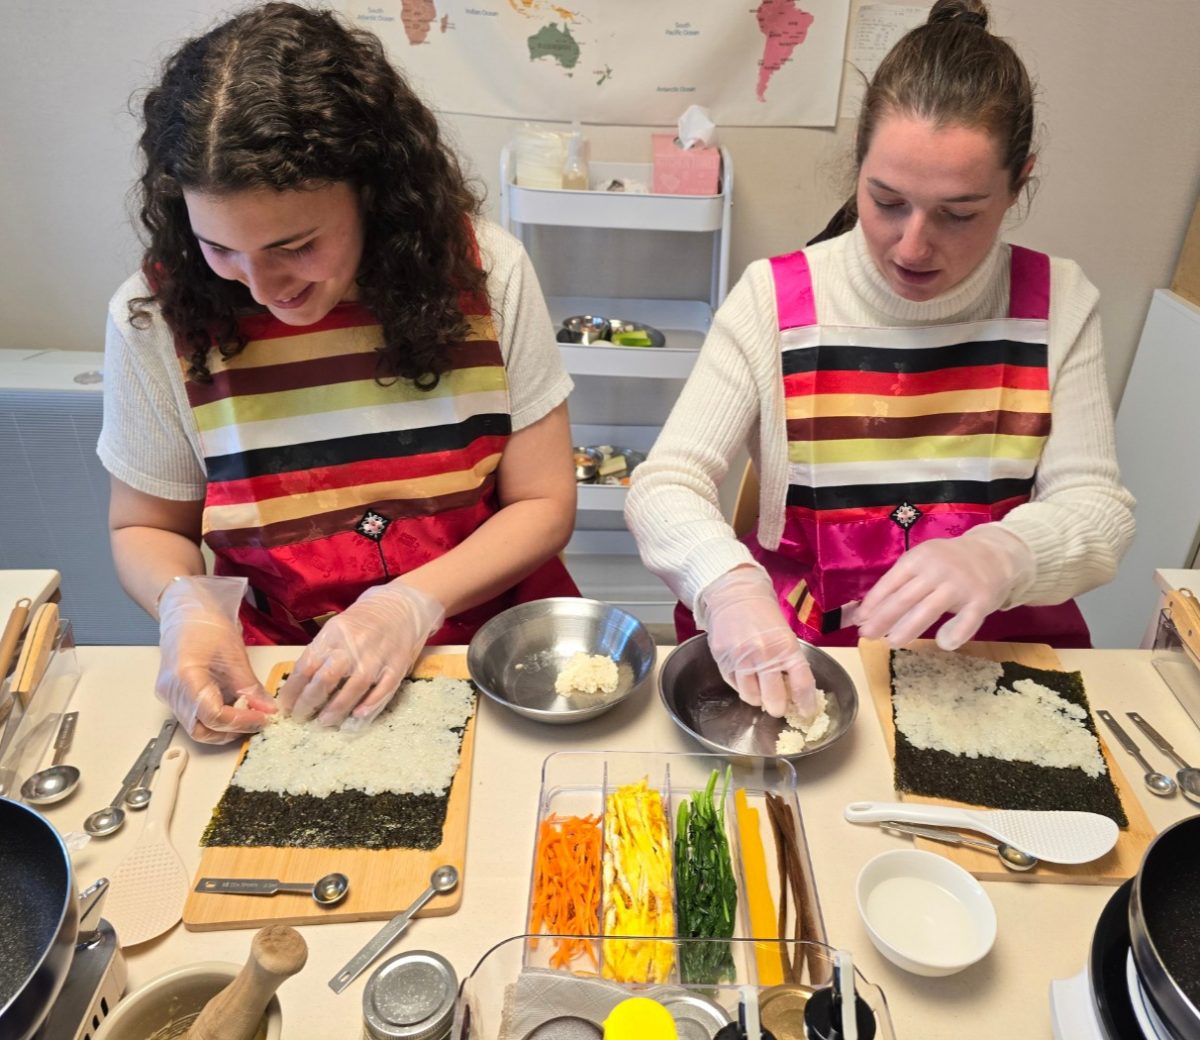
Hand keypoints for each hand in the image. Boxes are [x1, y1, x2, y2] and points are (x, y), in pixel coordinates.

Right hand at [156, 576, 275, 743]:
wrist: (184, 611)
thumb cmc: (205, 624)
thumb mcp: (234, 654)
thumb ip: (250, 686)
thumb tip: (267, 709)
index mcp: (186, 677)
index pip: (213, 715)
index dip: (241, 721)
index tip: (262, 717)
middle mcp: (172, 691)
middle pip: (201, 729)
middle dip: (231, 731)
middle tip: (256, 720)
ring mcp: (169, 695)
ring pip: (195, 727)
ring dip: (223, 728)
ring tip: (246, 715)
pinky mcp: (173, 695)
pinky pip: (193, 716)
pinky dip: (214, 718)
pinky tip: (232, 707)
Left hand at [278, 581, 444, 726]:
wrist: (403, 604)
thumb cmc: (365, 618)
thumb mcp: (337, 627)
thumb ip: (323, 651)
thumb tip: (301, 684)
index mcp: (334, 634)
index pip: (306, 665)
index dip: (293, 690)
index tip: (285, 706)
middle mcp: (354, 645)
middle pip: (326, 678)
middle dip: (309, 702)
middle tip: (300, 718)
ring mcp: (377, 657)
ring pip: (353, 687)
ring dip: (336, 709)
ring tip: (324, 722)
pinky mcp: (397, 666)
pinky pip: (382, 690)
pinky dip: (369, 705)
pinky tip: (357, 717)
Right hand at [697, 567, 817, 718]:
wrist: (734, 596)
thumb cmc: (764, 616)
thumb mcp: (785, 635)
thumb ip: (790, 661)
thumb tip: (795, 693)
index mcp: (786, 646)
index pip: (801, 683)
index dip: (805, 703)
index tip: (806, 712)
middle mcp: (764, 654)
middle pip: (774, 698)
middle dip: (778, 708)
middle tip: (778, 707)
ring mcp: (741, 658)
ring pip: (751, 697)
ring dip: (758, 699)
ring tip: (760, 692)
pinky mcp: (723, 659)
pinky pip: (734, 685)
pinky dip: (742, 687)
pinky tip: (745, 677)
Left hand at [855, 525, 1034, 649]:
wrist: (995, 554)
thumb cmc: (949, 563)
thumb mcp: (922, 563)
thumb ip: (899, 584)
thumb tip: (865, 613)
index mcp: (918, 558)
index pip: (890, 582)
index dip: (872, 603)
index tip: (859, 620)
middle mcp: (937, 569)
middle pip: (905, 597)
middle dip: (883, 618)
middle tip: (867, 635)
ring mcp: (960, 584)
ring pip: (929, 609)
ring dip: (908, 627)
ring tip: (892, 642)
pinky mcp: (981, 599)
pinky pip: (967, 619)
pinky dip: (956, 632)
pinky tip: (944, 644)